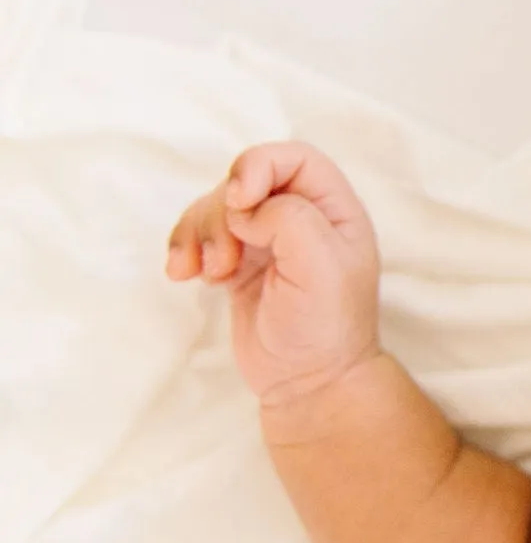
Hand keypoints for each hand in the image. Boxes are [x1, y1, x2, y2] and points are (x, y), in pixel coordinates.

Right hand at [166, 140, 380, 406]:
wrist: (308, 385)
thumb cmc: (327, 327)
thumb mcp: (322, 265)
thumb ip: (288, 217)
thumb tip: (244, 207)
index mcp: (333, 209)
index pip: (292, 157)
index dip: (257, 166)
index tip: (238, 202)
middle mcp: (300, 217)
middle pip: (242, 180)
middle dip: (220, 214)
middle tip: (223, 261)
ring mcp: (265, 240)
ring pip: (214, 208)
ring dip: (198, 234)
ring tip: (204, 274)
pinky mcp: (235, 264)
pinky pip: (199, 237)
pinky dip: (184, 249)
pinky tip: (184, 276)